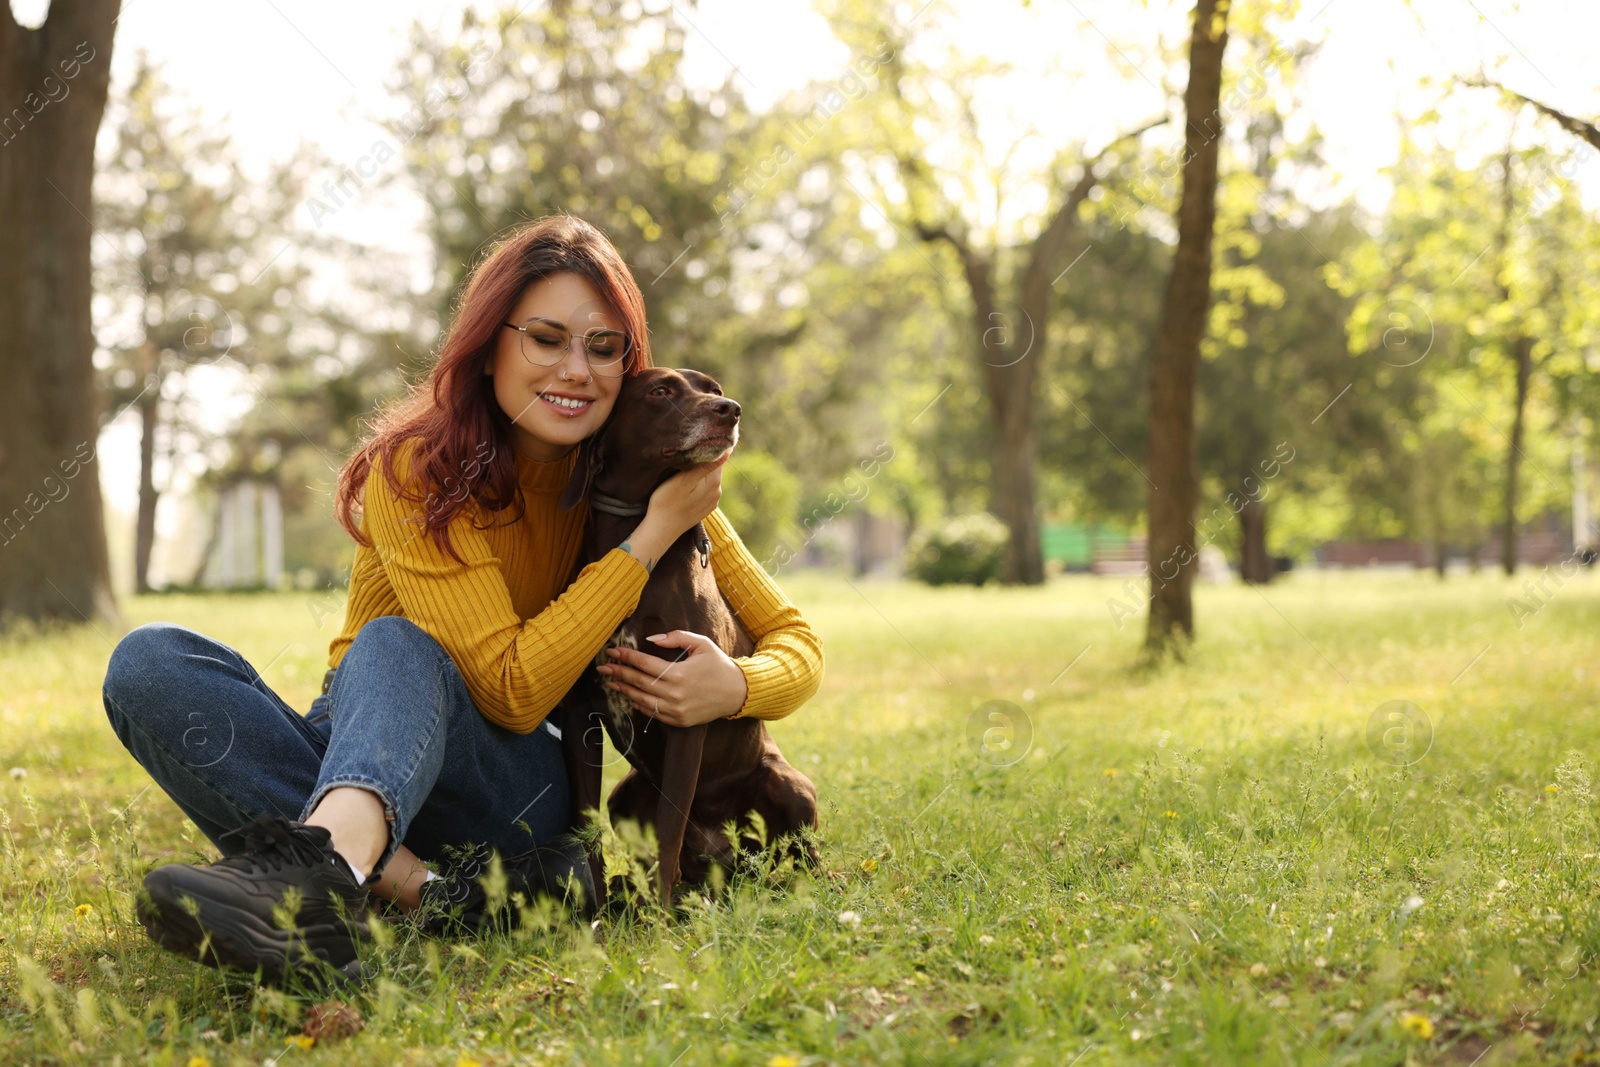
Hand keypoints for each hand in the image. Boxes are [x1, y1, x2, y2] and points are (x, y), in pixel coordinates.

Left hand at [596, 630, 747, 725]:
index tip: (613, 651)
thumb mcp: (701, 644)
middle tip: (603, 666)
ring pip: (641, 700)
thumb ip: (676, 638)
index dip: (626, 656)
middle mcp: (674, 694)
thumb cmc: (718, 665)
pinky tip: (630, 695)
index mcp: (679, 674)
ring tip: (612, 681)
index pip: (644, 663)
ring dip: (624, 690)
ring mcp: (675, 711)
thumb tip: (652, 639)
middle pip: (638, 682)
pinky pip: (652, 713)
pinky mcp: (678, 721)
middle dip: (619, 672)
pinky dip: (638, 704)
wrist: (736, 693)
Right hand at [645, 454, 727, 542]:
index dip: (708, 447)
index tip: (696, 443)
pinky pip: (704, 489)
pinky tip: (685, 486)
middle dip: (703, 459)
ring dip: (699, 472)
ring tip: (683, 470)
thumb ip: (706, 466)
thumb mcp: (684, 480)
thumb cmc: (667, 503)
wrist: (660, 531)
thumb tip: (727, 452)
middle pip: (714, 467)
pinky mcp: (704, 507)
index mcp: (714, 482)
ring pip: (708, 478)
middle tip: (686, 454)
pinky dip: (697, 484)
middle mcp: (717, 492)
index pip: (719, 456)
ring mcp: (712, 501)